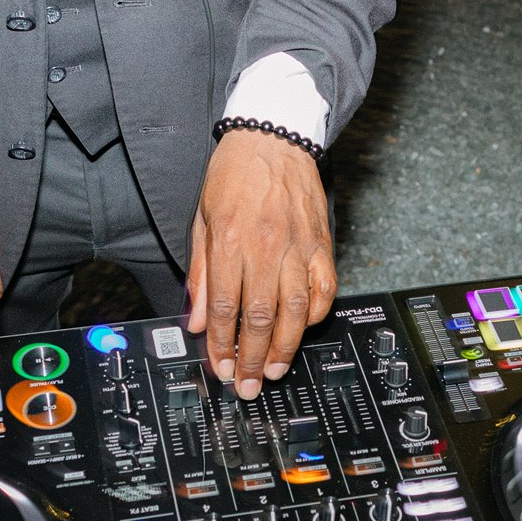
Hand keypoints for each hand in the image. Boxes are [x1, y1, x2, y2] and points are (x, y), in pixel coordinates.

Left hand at [186, 130, 335, 398]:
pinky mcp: (322, 243)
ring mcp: (299, 247)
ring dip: (284, 347)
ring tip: (272, 370)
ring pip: (295, 311)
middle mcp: (267, 246)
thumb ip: (200, 273)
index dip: (221, 345)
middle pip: (260, 317)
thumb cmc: (234, 174)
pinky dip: (315, 315)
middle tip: (246, 384)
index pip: (226, 307)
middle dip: (250, 358)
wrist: (274, 136)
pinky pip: (324, 290)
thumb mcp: (203, 219)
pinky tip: (303, 330)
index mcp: (231, 240)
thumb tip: (197, 320)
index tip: (218, 367)